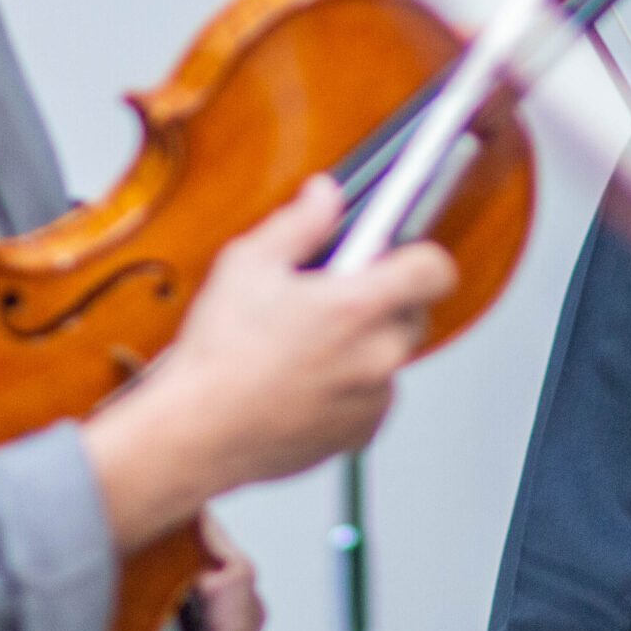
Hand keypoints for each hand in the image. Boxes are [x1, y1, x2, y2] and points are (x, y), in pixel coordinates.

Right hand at [83, 176, 456, 550]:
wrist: (195, 434)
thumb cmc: (218, 355)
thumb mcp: (248, 264)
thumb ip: (300, 223)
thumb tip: (325, 196)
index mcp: (360, 307)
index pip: (434, 270)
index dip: (418, 256)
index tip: (395, 256)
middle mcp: (378, 355)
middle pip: (413, 313)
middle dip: (382, 301)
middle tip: (332, 299)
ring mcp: (372, 398)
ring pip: (390, 356)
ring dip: (365, 345)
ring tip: (308, 346)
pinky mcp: (359, 433)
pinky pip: (372, 397)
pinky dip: (351, 387)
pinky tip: (304, 380)